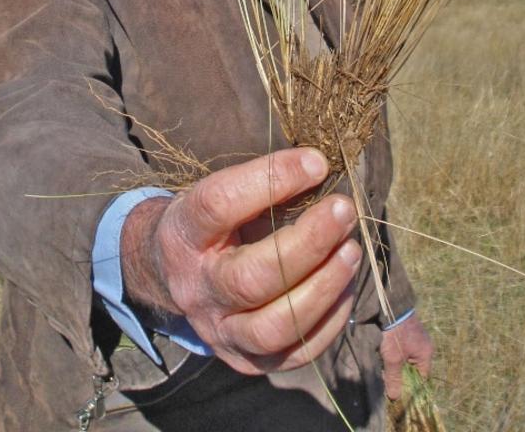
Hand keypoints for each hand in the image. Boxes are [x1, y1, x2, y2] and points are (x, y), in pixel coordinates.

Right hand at [121, 148, 361, 374]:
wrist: (174, 274)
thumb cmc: (211, 224)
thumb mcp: (219, 193)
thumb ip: (262, 184)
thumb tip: (321, 169)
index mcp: (184, 234)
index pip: (219, 205)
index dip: (270, 180)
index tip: (316, 164)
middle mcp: (196, 289)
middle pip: (250, 278)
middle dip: (307, 243)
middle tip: (343, 211)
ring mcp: (219, 331)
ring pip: (272, 327)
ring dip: (322, 287)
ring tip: (351, 251)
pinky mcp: (244, 360)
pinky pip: (295, 353)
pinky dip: (329, 321)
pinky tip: (344, 285)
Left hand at [380, 313, 433, 399]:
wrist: (389, 304)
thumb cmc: (395, 333)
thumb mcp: (393, 359)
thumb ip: (394, 379)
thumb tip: (395, 398)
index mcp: (426, 354)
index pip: (421, 379)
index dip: (410, 386)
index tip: (397, 390)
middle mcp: (423, 346)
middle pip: (412, 368)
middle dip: (399, 373)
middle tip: (386, 376)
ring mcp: (415, 336)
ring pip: (404, 357)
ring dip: (394, 361)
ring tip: (382, 362)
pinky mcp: (406, 329)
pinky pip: (401, 347)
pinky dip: (392, 350)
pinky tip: (382, 350)